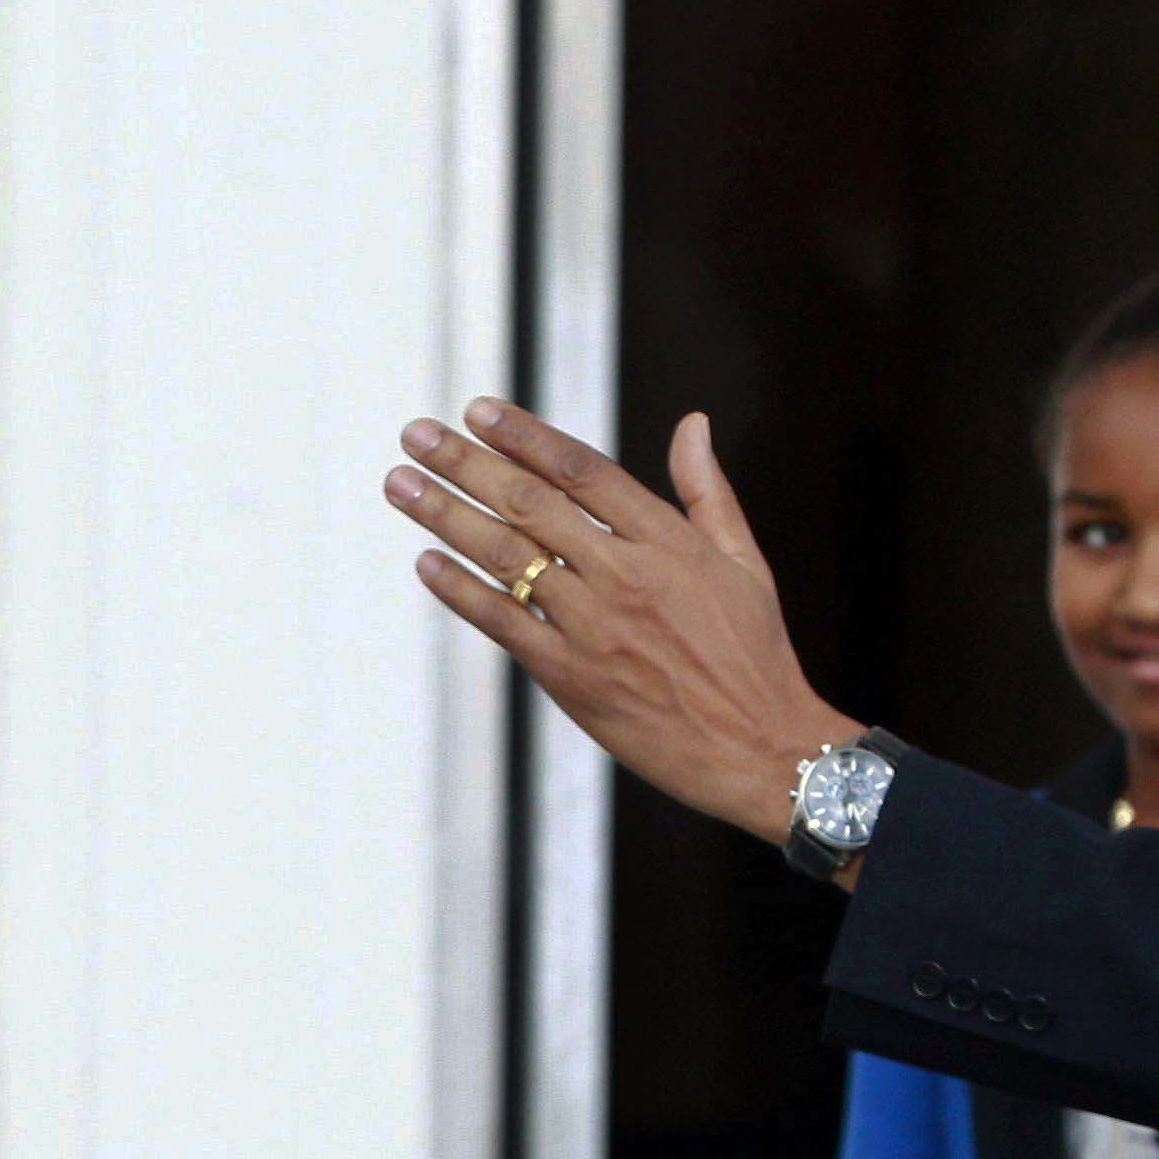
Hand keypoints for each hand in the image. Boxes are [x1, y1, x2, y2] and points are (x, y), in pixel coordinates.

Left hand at [383, 404, 860, 844]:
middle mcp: (625, 576)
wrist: (758, 748)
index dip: (524, 436)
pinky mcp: (573, 677)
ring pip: (506, 556)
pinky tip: (426, 563)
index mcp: (667, 541)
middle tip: (416, 433)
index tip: (478, 410)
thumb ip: (707, 491)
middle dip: (465, 463)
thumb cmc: (754, 655)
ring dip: (445, 515)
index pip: (581, 470)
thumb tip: (693, 423)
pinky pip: (505, 624)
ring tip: (399, 483)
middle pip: (530, 503)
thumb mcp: (745, 562)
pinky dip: (461, 592)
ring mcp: (595, 627)